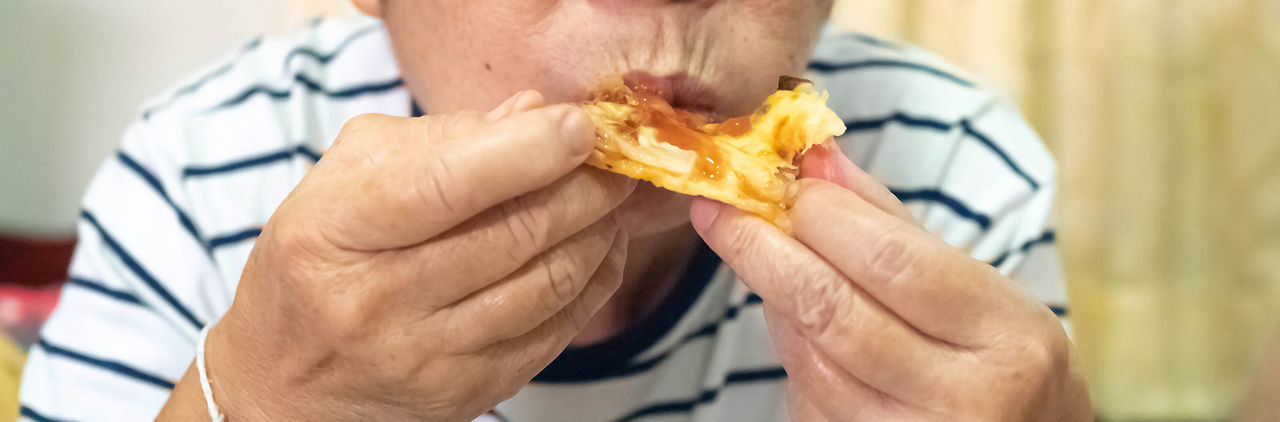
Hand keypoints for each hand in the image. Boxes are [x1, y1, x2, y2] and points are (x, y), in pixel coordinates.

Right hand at [176, 91, 636, 420]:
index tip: (578, 126)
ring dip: (598, 232)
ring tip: (607, 199)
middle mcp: (376, 300)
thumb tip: (532, 112)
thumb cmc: (323, 257)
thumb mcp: (348, 178)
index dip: (528, 150)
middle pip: (515, 233)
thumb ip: (439, 139)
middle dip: (583, 188)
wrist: (289, 379)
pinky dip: (593, 282)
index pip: (447, 184)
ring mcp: (425, 355)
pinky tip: (597, 248)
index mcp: (335, 228)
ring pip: (549, 282)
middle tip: (610, 159)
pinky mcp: (469, 391)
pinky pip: (557, 330)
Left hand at [689, 141, 1090, 420]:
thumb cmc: (998, 361)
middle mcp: (965, 402)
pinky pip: (802, 391)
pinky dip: (789, 345)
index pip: (892, 262)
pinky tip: (799, 323)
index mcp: (1008, 339)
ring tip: (764, 256)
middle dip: (763, 249)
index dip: (820, 216)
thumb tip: (815, 159)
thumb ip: (892, 225)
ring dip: (773, 297)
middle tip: (718, 207)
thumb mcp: (978, 290)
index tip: (773, 176)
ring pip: (807, 354)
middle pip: (833, 310)